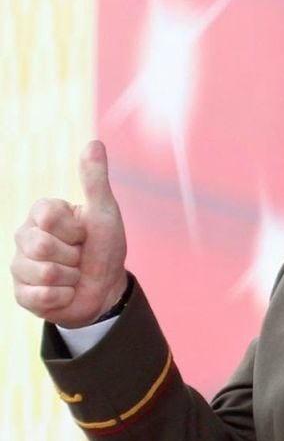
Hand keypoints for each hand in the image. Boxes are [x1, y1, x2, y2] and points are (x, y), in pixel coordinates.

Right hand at [11, 140, 127, 327]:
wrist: (106, 288)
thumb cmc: (105, 247)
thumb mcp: (104, 212)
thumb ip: (95, 180)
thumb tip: (94, 142)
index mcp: (41, 213)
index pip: (48, 217)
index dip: (74, 230)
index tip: (83, 233)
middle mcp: (24, 236)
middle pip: (41, 247)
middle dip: (73, 256)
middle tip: (79, 256)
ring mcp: (20, 266)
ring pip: (44, 273)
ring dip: (70, 278)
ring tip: (73, 274)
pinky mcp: (21, 293)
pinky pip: (41, 297)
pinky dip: (64, 297)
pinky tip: (65, 292)